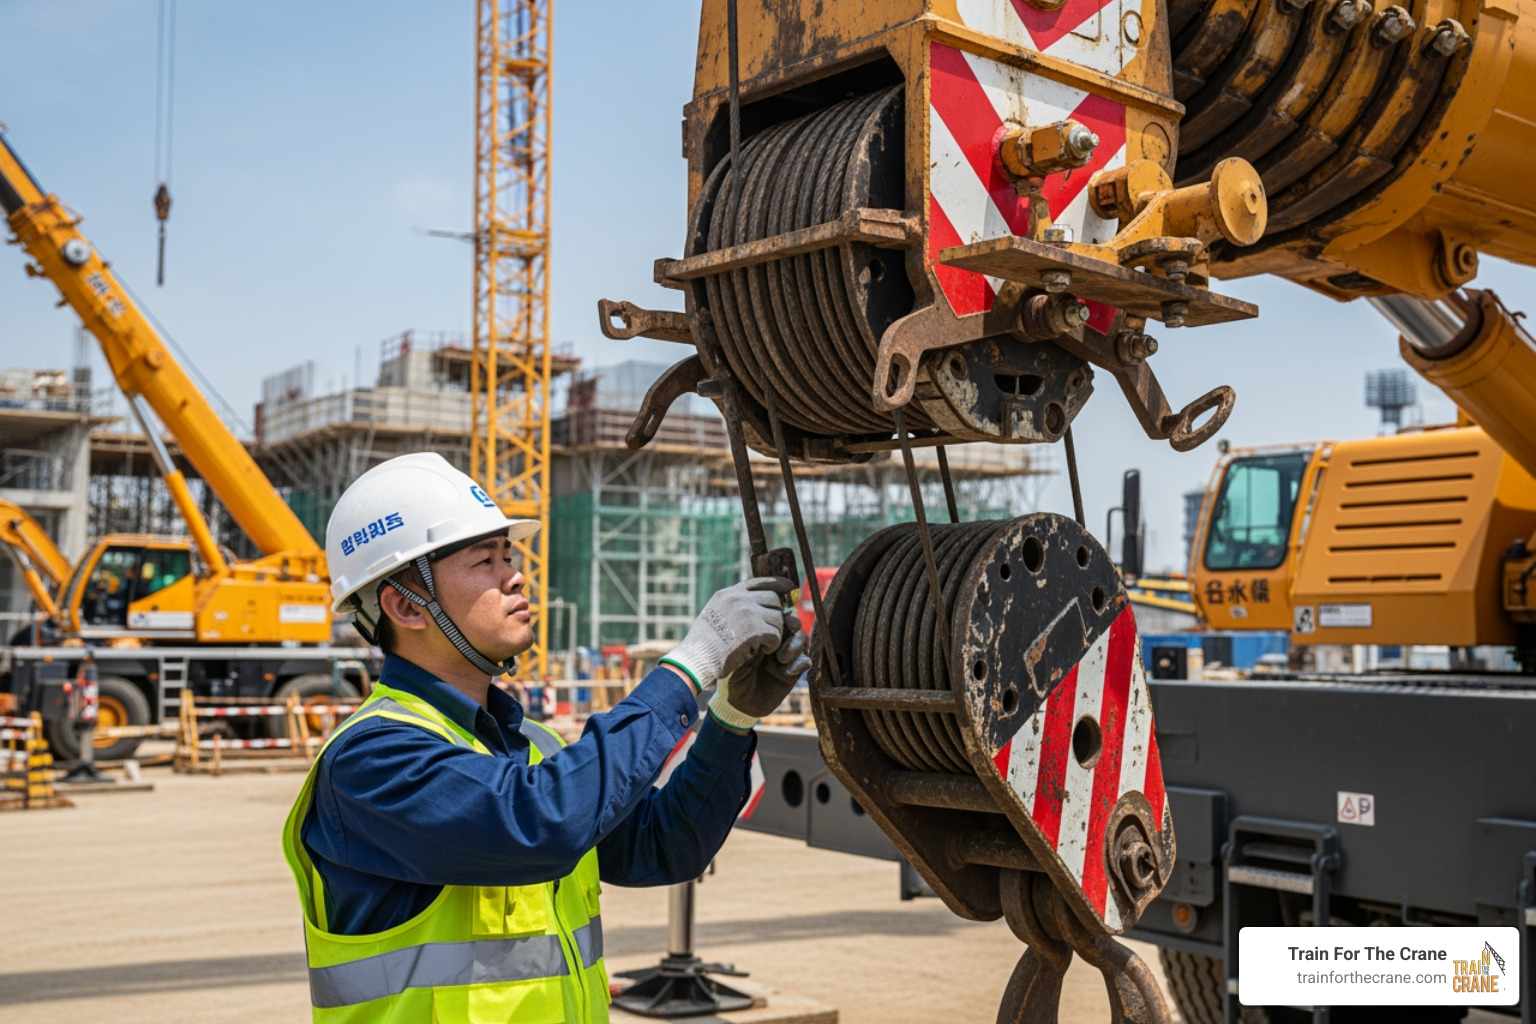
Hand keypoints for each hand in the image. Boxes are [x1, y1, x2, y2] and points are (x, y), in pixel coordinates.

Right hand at [661, 577, 793, 691]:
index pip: (758, 581)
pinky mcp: (755, 629)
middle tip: (771, 629)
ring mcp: (747, 612)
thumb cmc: (703, 645)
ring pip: (777, 618)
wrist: (697, 660)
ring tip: (762, 643)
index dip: (777, 584)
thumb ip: (732, 607)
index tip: (789, 586)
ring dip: (774, 632)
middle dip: (775, 615)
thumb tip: (753, 602)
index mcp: (727, 594)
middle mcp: (738, 599)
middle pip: (773, 599)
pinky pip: (776, 634)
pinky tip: (761, 650)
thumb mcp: (713, 616)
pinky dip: (772, 645)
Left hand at [709, 612, 808, 730]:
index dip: (779, 614)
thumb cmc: (732, 678)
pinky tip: (786, 672)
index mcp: (760, 634)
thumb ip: (751, 643)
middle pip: (793, 623)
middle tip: (789, 628)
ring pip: (802, 639)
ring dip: (794, 646)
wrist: (738, 705)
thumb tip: (763, 628)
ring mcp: (785, 656)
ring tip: (780, 658)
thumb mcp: (737, 658)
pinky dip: (799, 663)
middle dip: (793, 624)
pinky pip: (805, 661)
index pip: (774, 616)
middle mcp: (775, 642)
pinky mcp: (793, 673)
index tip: (776, 617)